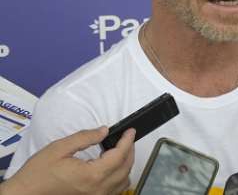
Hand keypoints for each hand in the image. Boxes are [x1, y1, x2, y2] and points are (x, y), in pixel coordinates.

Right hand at [2, 127, 135, 194]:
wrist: (26, 194)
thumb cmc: (38, 173)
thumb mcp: (59, 148)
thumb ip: (85, 138)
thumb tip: (104, 130)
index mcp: (92, 174)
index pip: (120, 155)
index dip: (127, 141)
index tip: (131, 131)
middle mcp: (98, 188)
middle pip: (125, 168)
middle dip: (129, 150)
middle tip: (127, 137)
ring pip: (124, 181)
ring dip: (127, 165)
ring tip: (121, 151)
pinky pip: (115, 190)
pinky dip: (120, 178)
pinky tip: (114, 168)